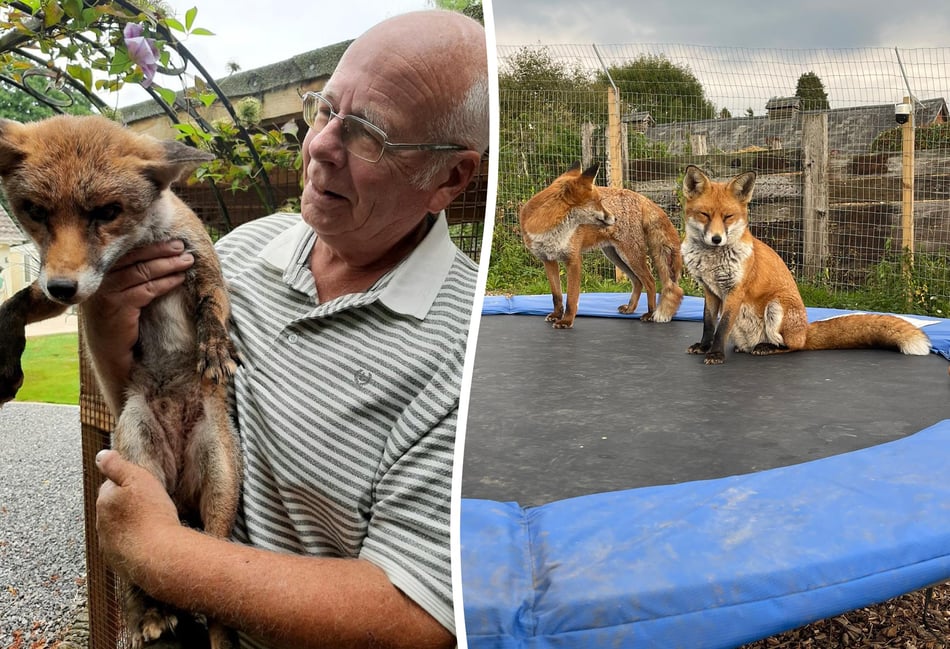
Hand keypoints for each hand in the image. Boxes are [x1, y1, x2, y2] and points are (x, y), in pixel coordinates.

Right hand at [83, 241, 193, 410]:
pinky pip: (146, 290)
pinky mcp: (116, 307)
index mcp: (96, 275)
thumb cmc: (120, 326)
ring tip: (187, 261)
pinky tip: (179, 279)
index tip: (172, 241)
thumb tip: (160, 258)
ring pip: (142, 272)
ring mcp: (105, 294)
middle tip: (182, 246)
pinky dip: (166, 282)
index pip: (126, 254)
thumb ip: (132, 279)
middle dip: (162, 252)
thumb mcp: (123, 298)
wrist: (111, 357)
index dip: (150, 246)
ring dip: (168, 265)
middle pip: (134, 260)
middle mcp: (97, 281)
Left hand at [95, 450, 180, 581]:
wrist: (158, 554)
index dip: (127, 485)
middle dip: (126, 507)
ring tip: (152, 525)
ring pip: (118, 529)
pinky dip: (135, 544)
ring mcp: (107, 544)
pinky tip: (151, 542)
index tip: (143, 489)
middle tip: (150, 506)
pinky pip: (125, 548)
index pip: (110, 486)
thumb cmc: (152, 514)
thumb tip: (100, 455)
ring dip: (130, 526)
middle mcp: (100, 523)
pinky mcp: (117, 562)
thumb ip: (117, 466)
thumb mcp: (138, 479)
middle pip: (113, 509)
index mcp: (104, 500)